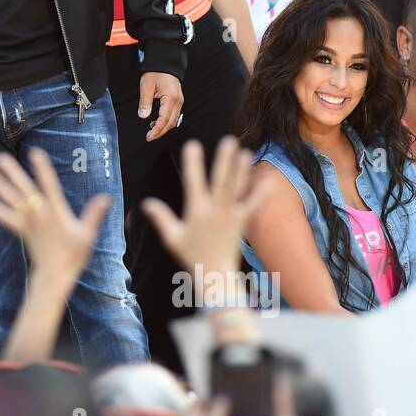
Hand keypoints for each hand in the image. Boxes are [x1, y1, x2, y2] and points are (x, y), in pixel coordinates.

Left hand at [0, 148, 110, 284]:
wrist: (55, 276)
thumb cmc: (74, 255)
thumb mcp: (87, 234)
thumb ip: (94, 214)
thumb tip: (106, 197)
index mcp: (57, 211)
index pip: (49, 184)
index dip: (42, 168)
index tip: (35, 152)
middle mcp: (40, 215)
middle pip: (24, 189)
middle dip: (12, 173)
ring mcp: (29, 223)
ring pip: (12, 201)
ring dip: (0, 188)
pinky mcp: (22, 232)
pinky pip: (7, 220)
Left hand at [139, 72, 183, 141]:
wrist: (166, 62)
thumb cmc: (156, 72)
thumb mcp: (147, 86)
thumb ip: (145, 102)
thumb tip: (143, 116)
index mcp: (170, 98)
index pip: (164, 119)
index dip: (157, 130)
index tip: (149, 136)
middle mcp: (178, 101)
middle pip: (171, 123)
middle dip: (160, 132)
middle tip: (149, 137)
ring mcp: (179, 101)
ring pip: (174, 120)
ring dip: (164, 128)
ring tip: (151, 131)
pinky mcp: (178, 101)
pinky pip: (174, 115)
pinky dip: (166, 122)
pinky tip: (157, 122)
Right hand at [142, 136, 270, 277]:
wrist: (216, 275)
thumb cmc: (191, 255)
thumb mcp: (172, 238)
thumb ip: (161, 218)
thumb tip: (146, 203)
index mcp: (197, 211)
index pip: (193, 182)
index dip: (193, 163)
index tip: (193, 145)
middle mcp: (215, 210)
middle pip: (221, 181)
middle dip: (225, 160)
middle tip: (229, 141)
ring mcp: (231, 215)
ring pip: (237, 188)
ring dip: (242, 170)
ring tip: (246, 152)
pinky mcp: (242, 222)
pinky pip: (253, 205)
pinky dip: (261, 193)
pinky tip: (269, 180)